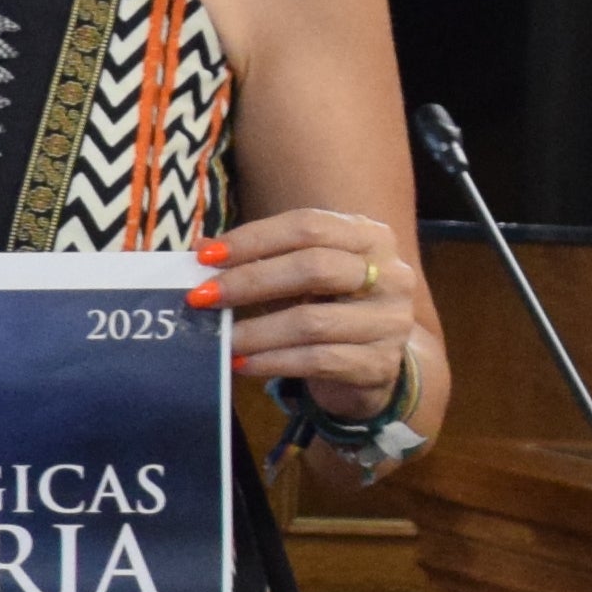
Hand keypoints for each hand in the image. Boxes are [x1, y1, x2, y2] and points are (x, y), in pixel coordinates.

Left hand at [193, 207, 424, 417]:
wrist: (369, 366)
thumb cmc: (327, 308)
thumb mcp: (299, 278)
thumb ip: (260, 259)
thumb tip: (203, 249)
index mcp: (369, 237)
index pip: (308, 226)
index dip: (254, 238)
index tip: (206, 256)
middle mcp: (390, 274)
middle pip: (314, 268)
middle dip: (250, 281)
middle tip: (201, 297)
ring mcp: (390, 321)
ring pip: (313, 322)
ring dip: (256, 331)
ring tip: (221, 339)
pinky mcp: (379, 364)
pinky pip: (317, 361)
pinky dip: (273, 362)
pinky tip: (242, 364)